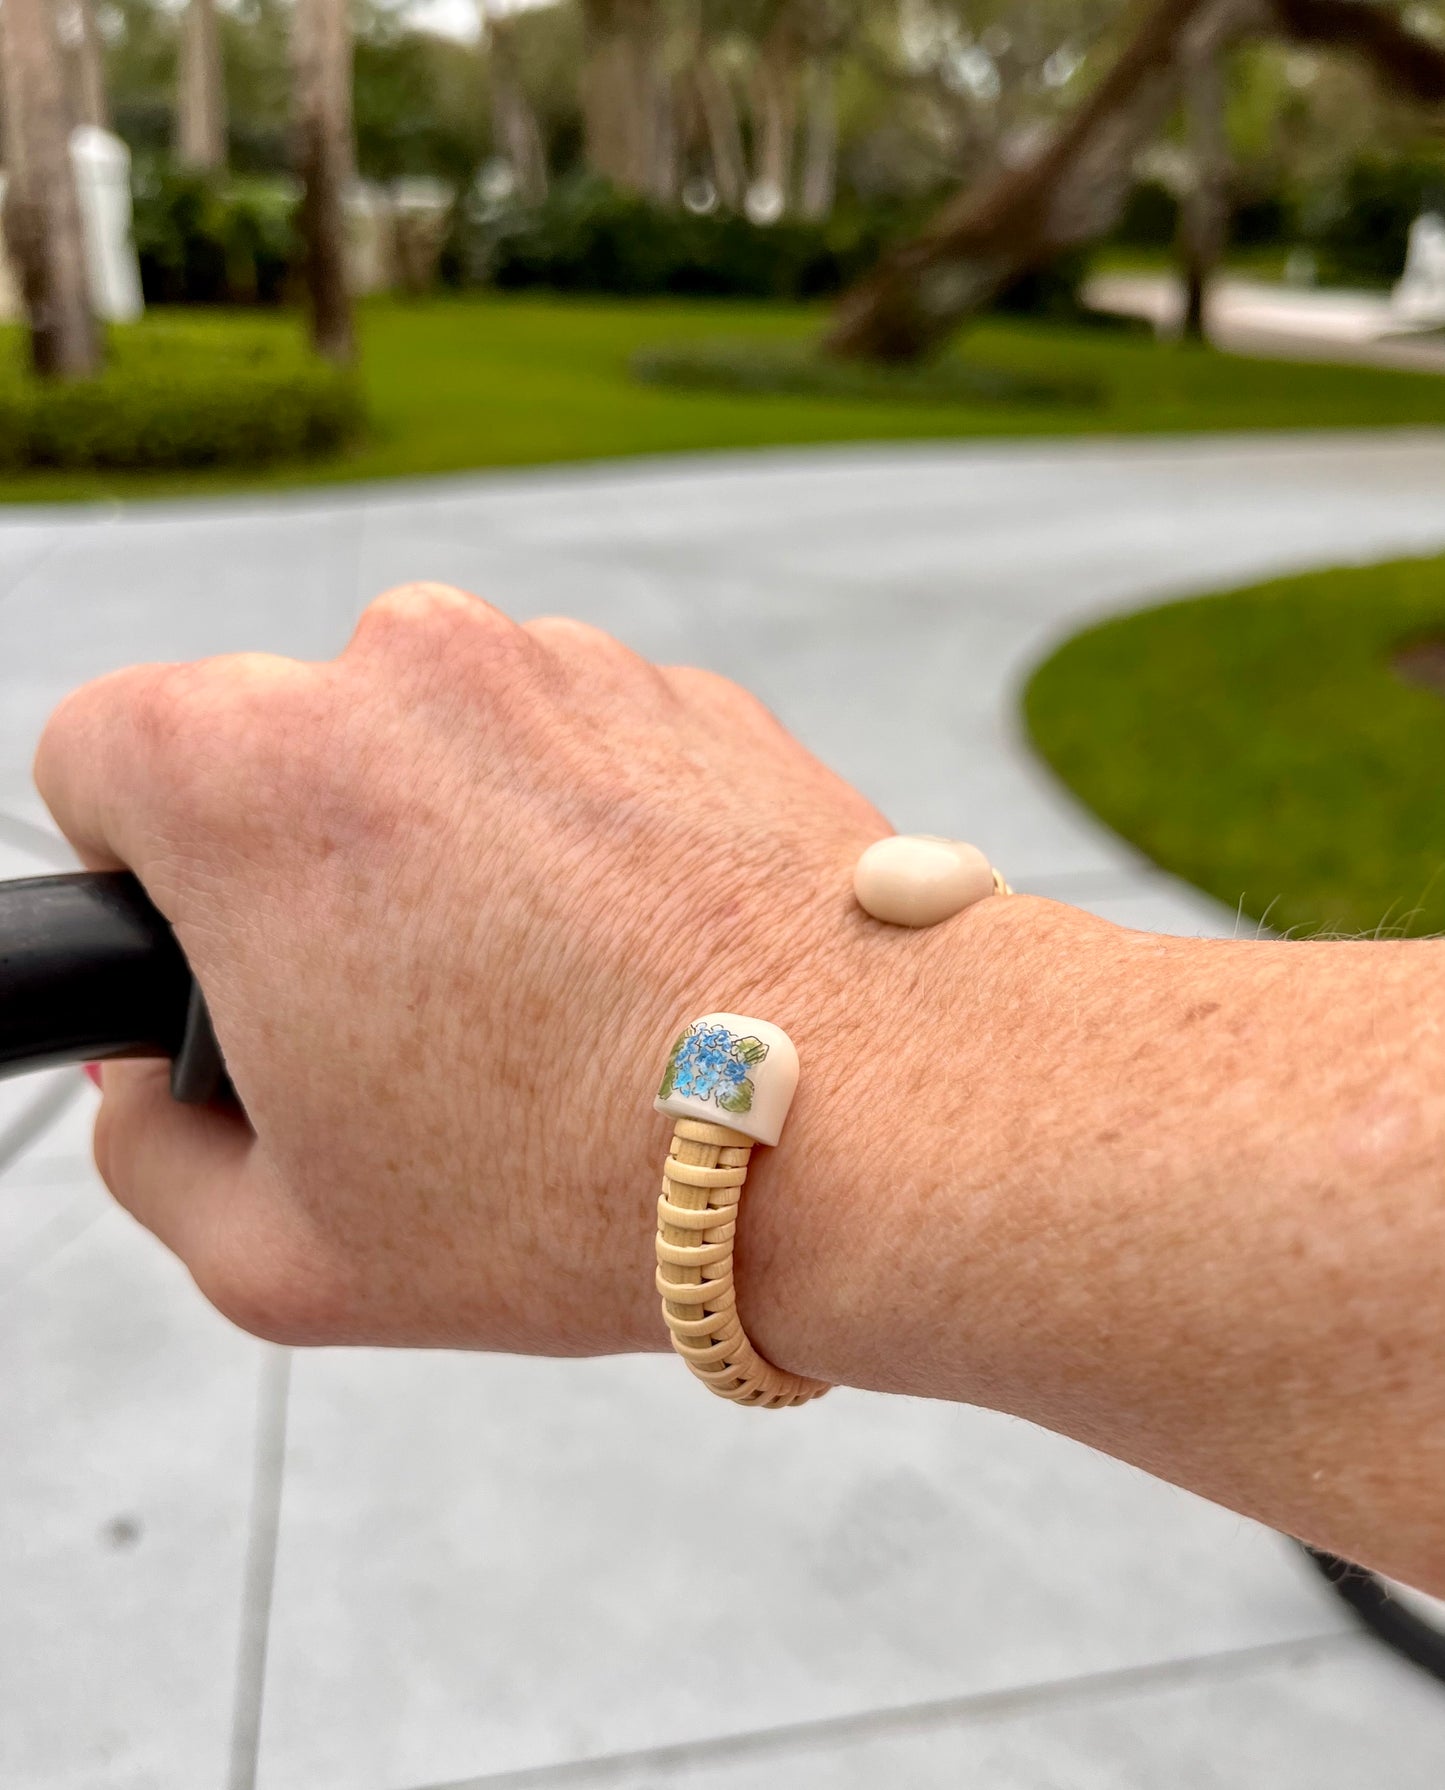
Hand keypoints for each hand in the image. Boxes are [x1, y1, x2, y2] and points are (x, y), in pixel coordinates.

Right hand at [35, 585, 890, 1359]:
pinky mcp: (688, 691)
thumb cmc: (582, 1191)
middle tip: (404, 1026)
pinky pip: (578, 751)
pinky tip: (645, 963)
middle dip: (308, 868)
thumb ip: (149, 1151)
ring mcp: (564, 666)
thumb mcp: (283, 1253)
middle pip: (280, 747)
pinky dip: (586, 833)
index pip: (102, 756)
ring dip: (459, 849)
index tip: (222, 958)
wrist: (874, 1125)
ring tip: (550, 1009)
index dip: (142, 872)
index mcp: (257, 773)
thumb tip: (154, 1076)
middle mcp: (406, 671)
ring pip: (440, 745)